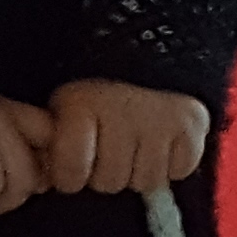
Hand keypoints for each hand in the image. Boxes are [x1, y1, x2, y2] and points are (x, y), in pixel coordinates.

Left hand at [41, 80, 214, 196]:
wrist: (145, 54)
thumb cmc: (95, 95)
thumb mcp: (60, 109)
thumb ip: (50, 140)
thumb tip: (44, 177)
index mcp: (80, 104)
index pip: (70, 172)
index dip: (70, 176)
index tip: (72, 165)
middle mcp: (120, 110)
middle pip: (110, 182)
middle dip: (105, 172)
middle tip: (107, 147)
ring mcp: (159, 118)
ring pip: (146, 181)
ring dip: (139, 170)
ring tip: (133, 142)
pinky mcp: (193, 124)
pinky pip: (179, 170)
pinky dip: (171, 163)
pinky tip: (159, 140)